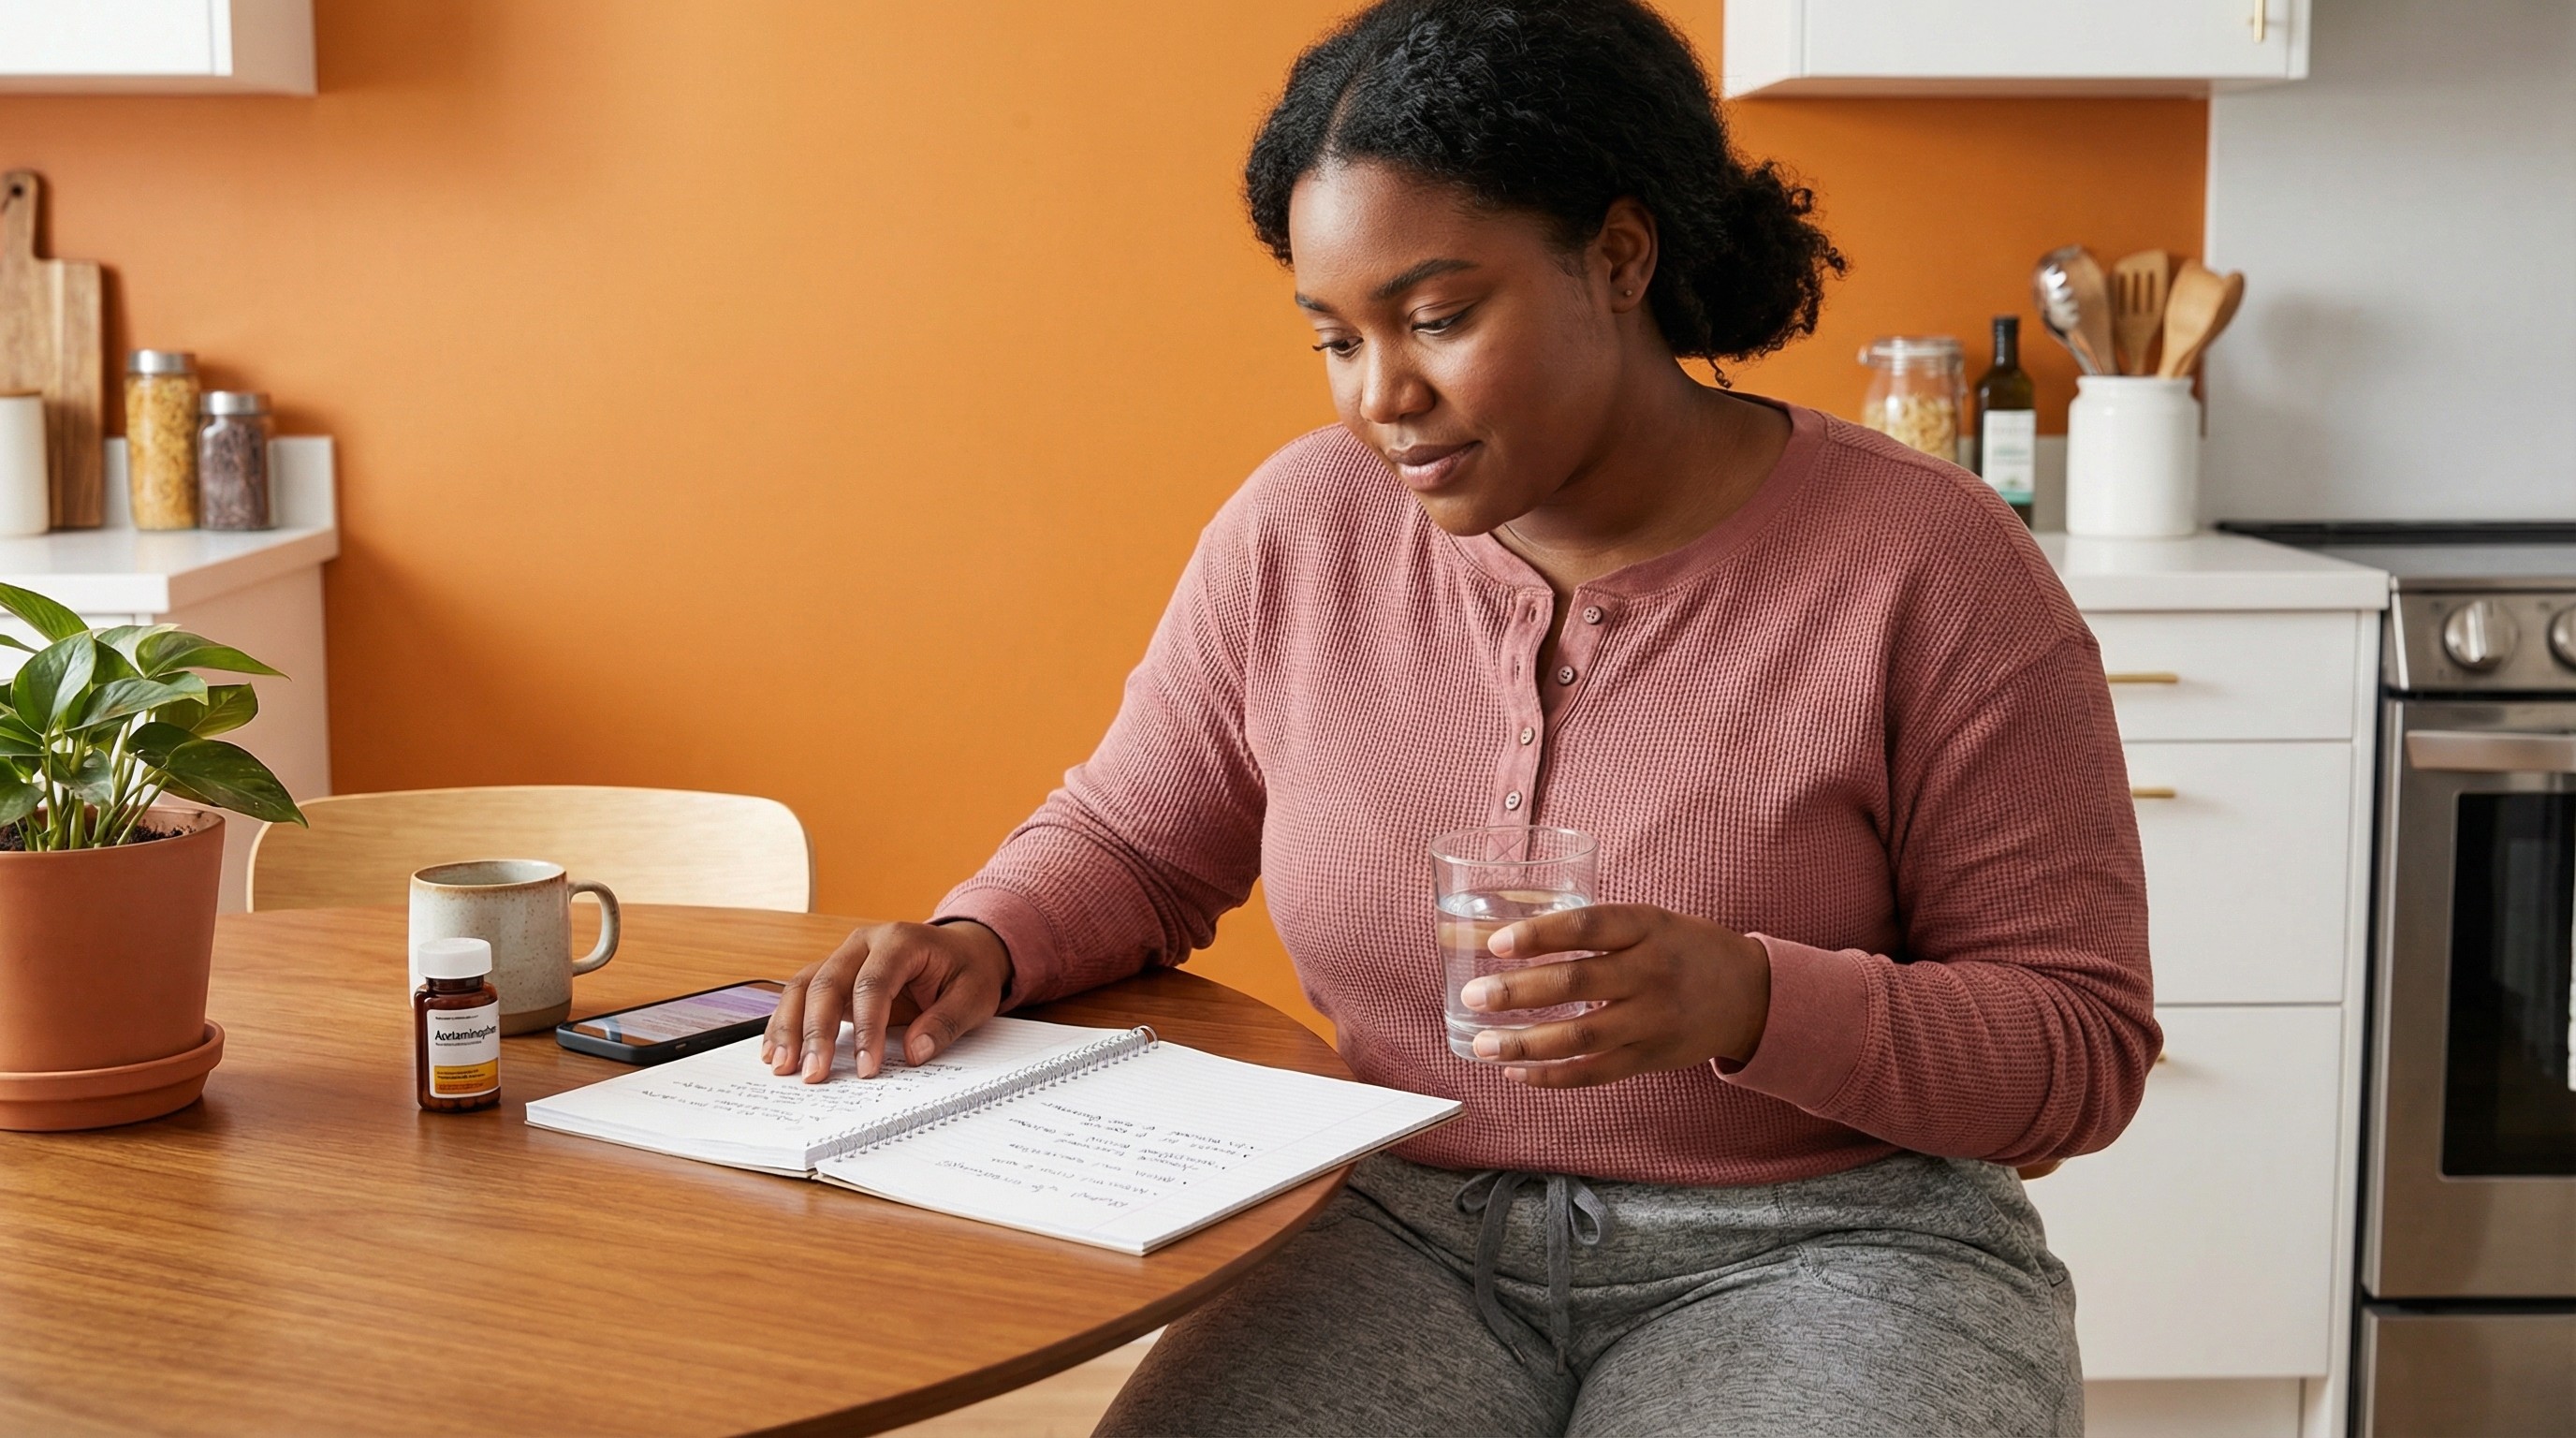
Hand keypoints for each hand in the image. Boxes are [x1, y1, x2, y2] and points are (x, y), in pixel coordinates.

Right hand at [763, 920, 1010, 1081]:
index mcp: (900, 941)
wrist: (962, 951)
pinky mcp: (835, 975)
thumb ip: (946, 1022)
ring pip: (803, 986)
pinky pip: (801, 994)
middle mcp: (863, 943)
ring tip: (783, 1066)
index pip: (873, 983)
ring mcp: (844, 956)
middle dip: (816, 1031)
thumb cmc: (967, 972)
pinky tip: (776, 1051)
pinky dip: (785, 1022)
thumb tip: (914, 1053)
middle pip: (827, 982)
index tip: (867, 1067)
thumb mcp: (974, 996)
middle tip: (814, 1073)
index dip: (867, 1027)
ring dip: (789, 1027)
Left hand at [1461, 903, 1770, 1086]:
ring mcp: (1653, 1020)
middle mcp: (1652, 973)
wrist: (1750, 994)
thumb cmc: (1684, 949)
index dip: (1541, 934)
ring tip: (1483, 1044)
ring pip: (1582, 1038)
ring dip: (1526, 1043)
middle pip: (1578, 983)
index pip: (1589, 926)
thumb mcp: (1651, 921)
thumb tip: (1514, 936)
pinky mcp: (1652, 1058)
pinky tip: (1517, 1072)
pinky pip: (1596, 1073)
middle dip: (1519, 992)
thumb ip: (1597, 928)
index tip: (1497, 943)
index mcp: (1647, 927)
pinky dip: (1553, 1076)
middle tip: (1474, 996)